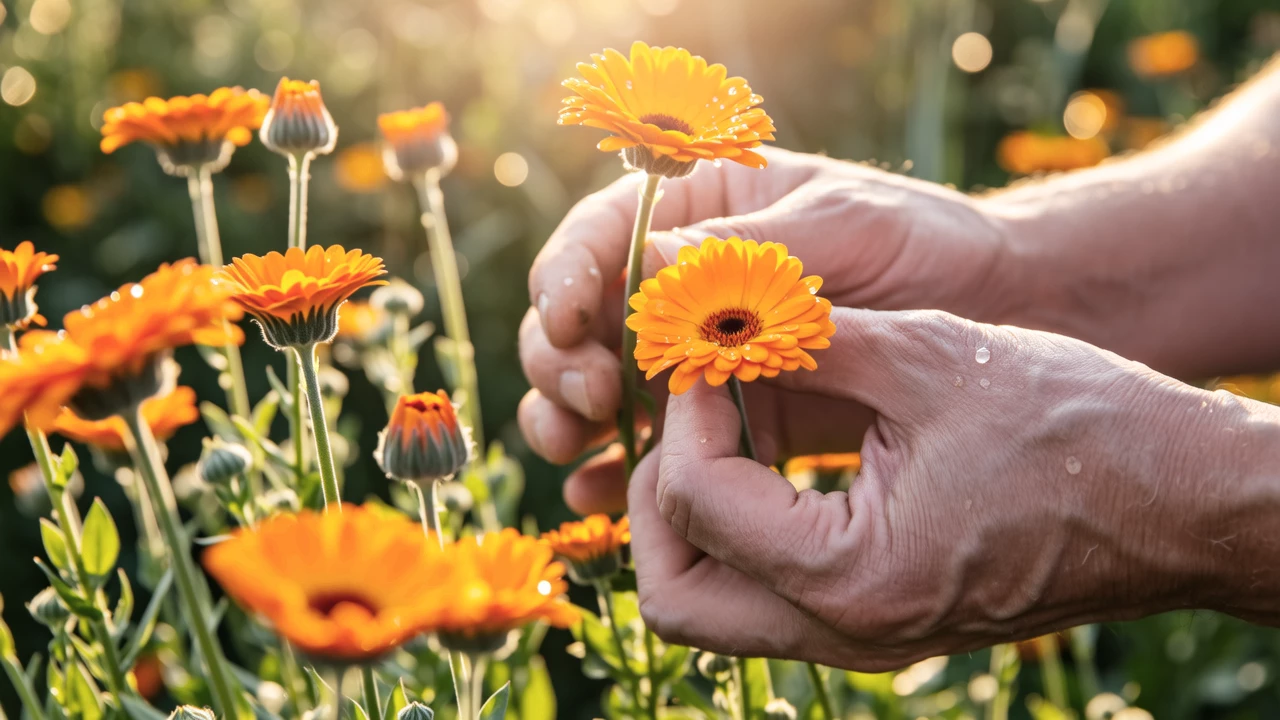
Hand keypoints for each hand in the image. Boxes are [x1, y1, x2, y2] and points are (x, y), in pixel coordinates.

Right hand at [520, 148, 1013, 511]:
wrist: (997, 313)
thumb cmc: (926, 243)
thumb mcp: (846, 227)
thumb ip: (752, 252)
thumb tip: (645, 261)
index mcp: (700, 214)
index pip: (600, 239)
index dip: (565, 279)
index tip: (568, 321)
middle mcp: (683, 288)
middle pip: (581, 323)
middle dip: (563, 361)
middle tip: (593, 398)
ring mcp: (700, 357)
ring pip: (600, 390)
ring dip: (571, 422)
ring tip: (580, 452)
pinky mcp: (728, 418)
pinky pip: (656, 446)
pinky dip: (621, 471)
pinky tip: (602, 496)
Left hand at [628, 307, 1274, 668]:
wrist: (1181, 499)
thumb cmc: (1078, 426)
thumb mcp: (931, 357)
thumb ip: (804, 337)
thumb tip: (710, 306)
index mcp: (853, 575)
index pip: (694, 503)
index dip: (682, 411)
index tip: (706, 348)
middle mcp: (847, 629)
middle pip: (676, 595)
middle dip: (655, 496)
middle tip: (685, 409)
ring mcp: (863, 635)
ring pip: (715, 604)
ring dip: (694, 513)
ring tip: (721, 421)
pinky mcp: (880, 616)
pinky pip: (771, 590)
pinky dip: (745, 524)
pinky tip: (769, 448)